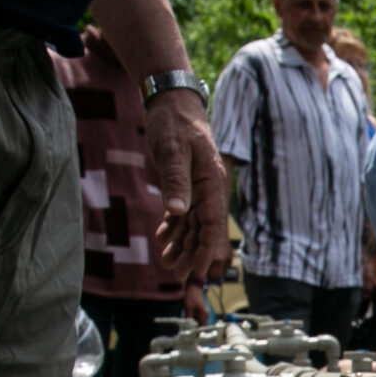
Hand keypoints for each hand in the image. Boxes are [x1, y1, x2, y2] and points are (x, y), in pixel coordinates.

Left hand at [146, 89, 230, 285]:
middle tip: (176, 274)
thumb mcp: (172, 150)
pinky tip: (163, 240)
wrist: (172, 102)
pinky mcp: (184, 184)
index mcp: (211, 182)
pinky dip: (174, 228)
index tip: (199, 271)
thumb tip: (179, 212)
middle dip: (191, 253)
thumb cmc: (174, 123)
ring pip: (191, 224)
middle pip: (203, 229)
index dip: (206, 249)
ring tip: (166, 263)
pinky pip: (182, 212)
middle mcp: (208, 189)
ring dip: (180, 244)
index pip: (212, 223)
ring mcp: (197, 187)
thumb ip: (175, 181)